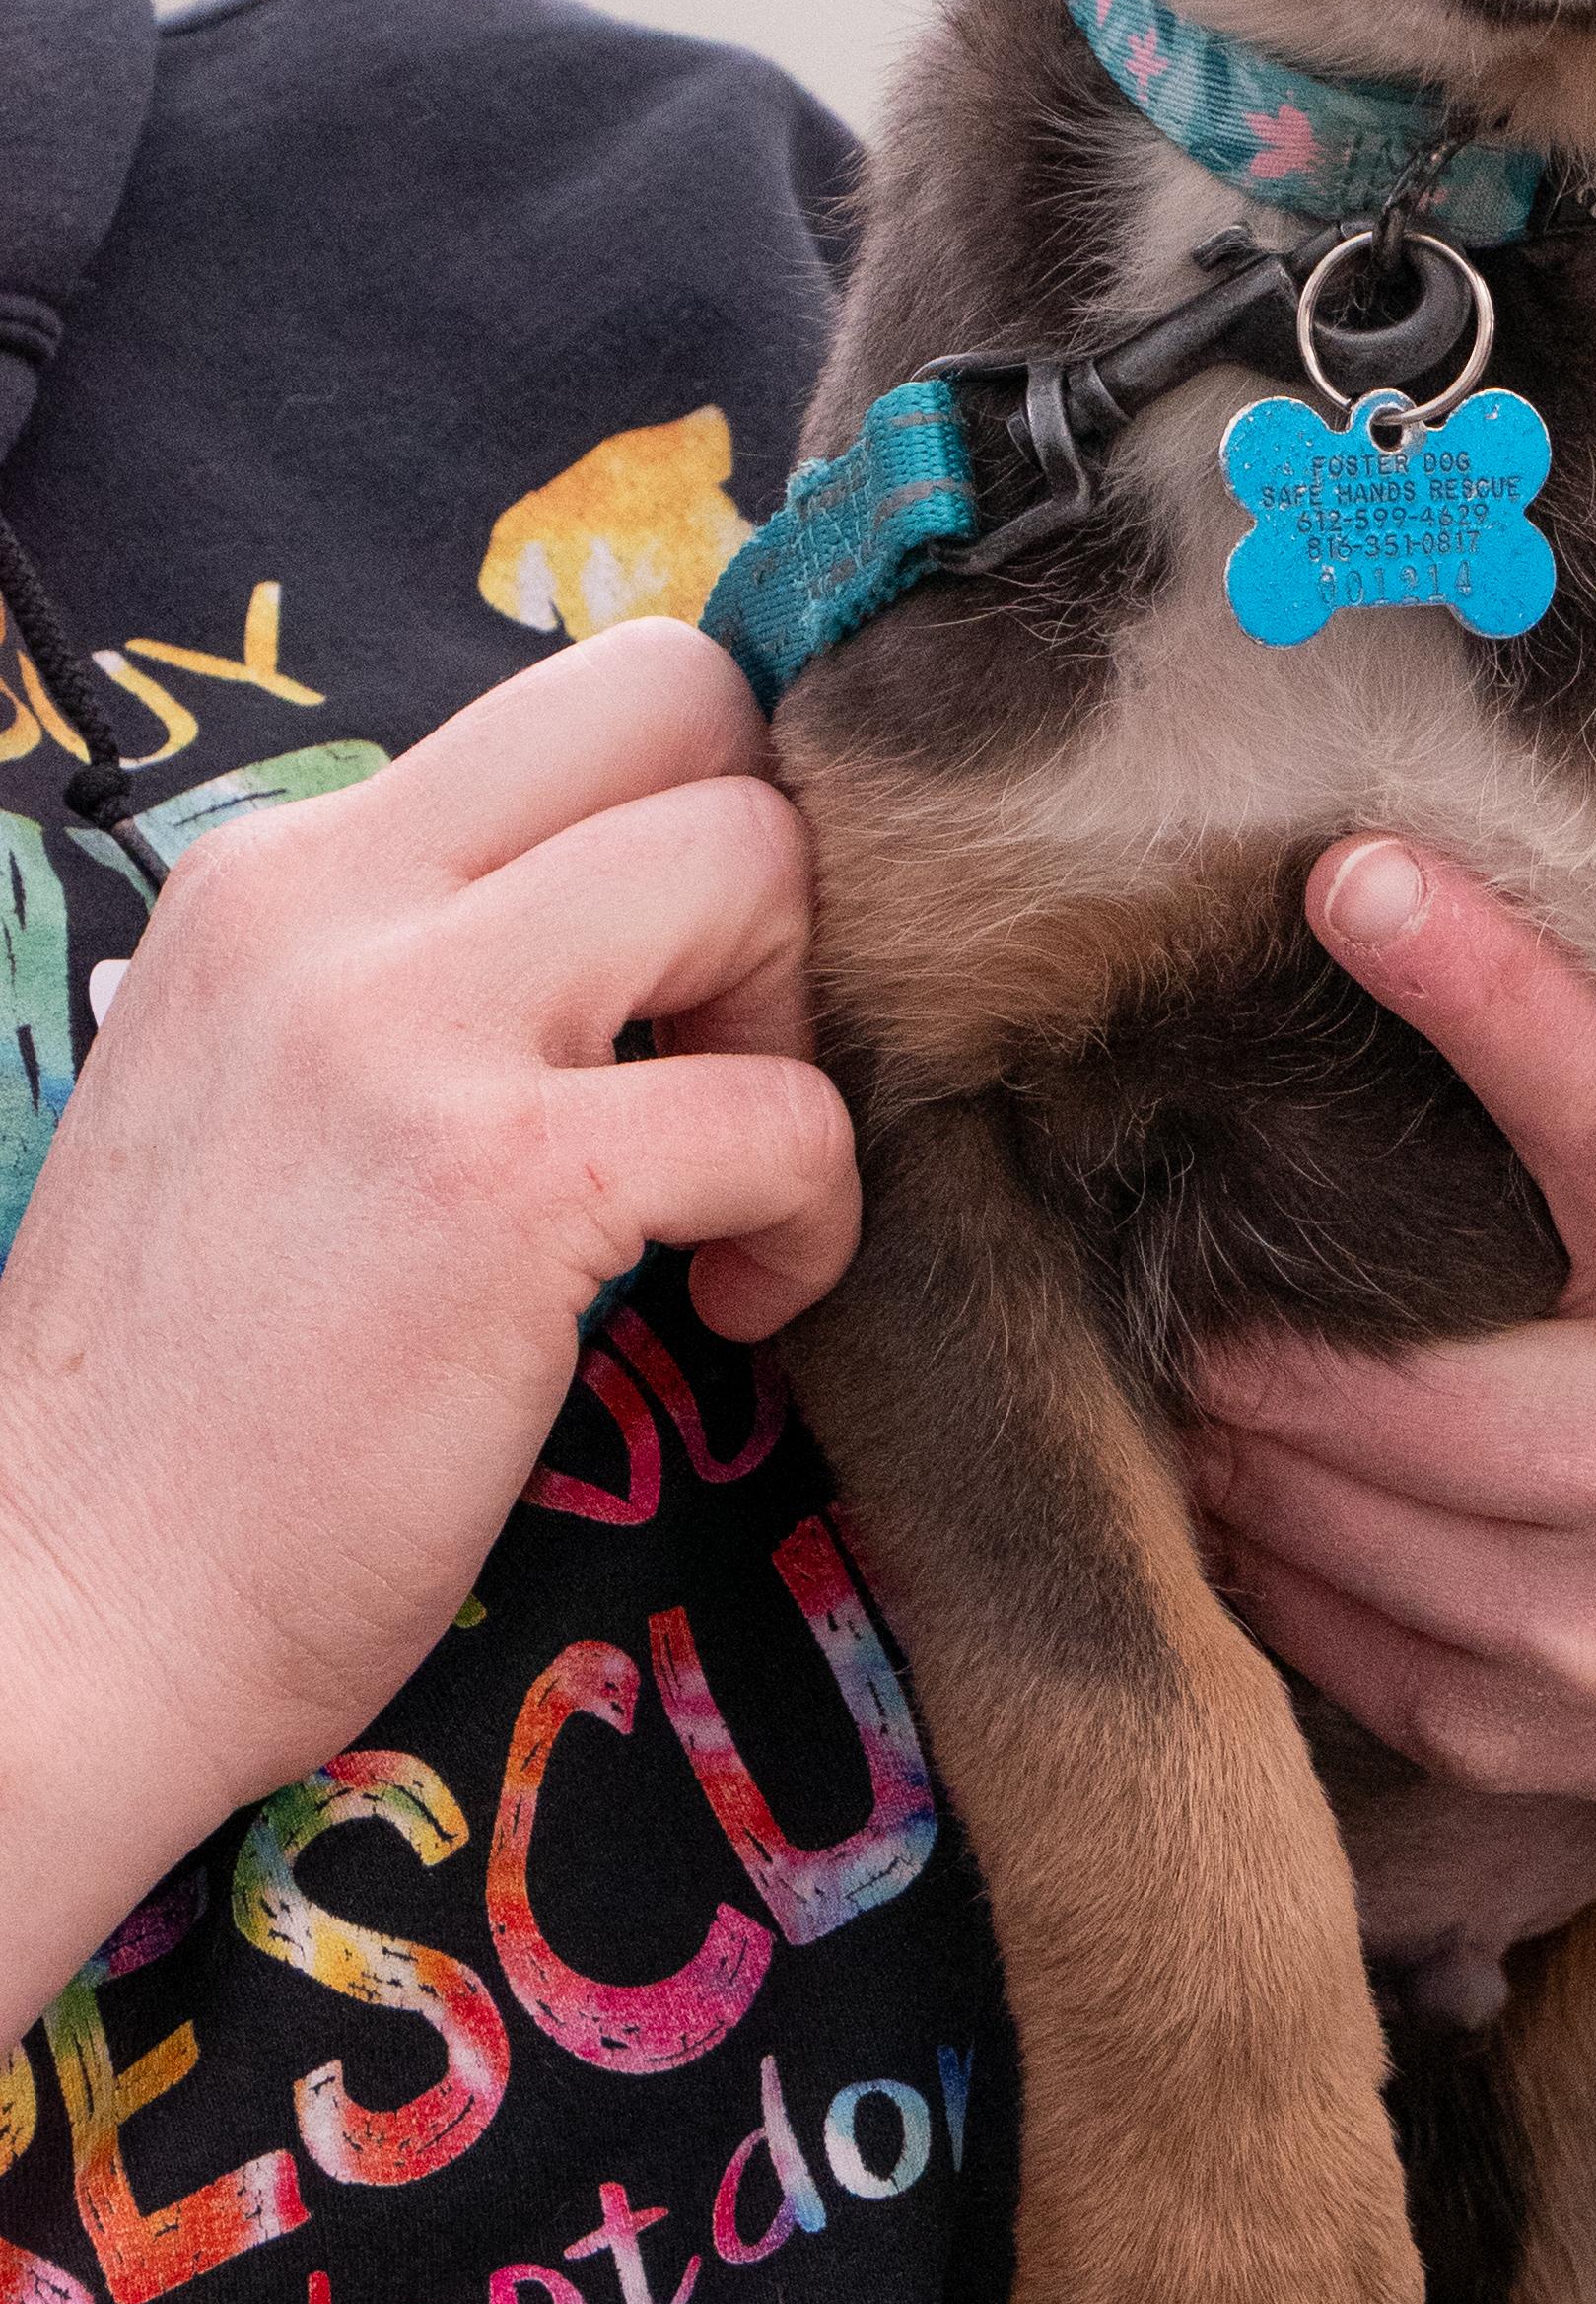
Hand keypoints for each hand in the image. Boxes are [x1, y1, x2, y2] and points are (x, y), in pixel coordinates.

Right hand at [0, 618, 857, 2030]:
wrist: (68, 1607)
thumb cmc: (197, 1388)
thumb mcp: (273, 1084)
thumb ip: (429, 967)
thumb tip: (647, 914)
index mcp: (281, 871)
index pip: (586, 695)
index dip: (703, 814)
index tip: (693, 986)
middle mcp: (332, 903)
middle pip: (683, 697)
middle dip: (774, 866)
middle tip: (729, 1055)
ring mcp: (409, 1029)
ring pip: (757, 860)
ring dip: (803, 1032)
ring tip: (727, 1190)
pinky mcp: (503, 1184)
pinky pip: (785, 1110)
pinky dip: (812, 1215)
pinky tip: (728, 1309)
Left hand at [1189, 836, 1595, 2110]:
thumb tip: (1451, 884)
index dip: (1481, 987)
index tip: (1346, 873)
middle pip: (1379, 1379)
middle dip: (1243, 1310)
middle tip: (1179, 1237)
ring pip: (1311, 1508)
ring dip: (1223, 1427)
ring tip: (1206, 1353)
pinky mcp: (1534, 1737)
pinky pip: (1315, 1626)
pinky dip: (1257, 1542)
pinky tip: (1258, 1478)